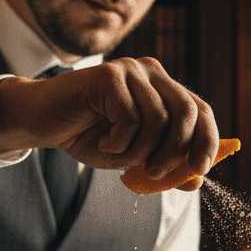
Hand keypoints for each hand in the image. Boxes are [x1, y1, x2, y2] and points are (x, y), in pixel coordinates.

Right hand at [0, 56, 217, 188]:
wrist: (43, 123)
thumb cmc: (90, 137)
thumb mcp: (133, 157)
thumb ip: (165, 166)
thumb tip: (197, 180)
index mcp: (164, 88)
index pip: (201, 111)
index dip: (207, 141)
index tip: (200, 170)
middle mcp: (152, 72)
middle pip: (186, 113)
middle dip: (175, 150)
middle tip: (154, 173)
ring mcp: (130, 70)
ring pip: (157, 119)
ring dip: (138, 151)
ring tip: (117, 156)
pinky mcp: (108, 75)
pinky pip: (129, 117)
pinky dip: (118, 142)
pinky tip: (102, 143)